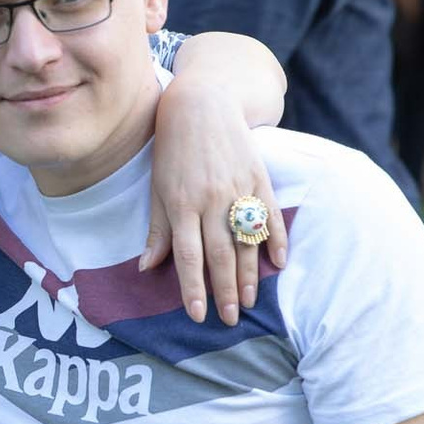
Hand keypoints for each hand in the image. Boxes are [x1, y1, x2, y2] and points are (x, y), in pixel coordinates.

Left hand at [145, 66, 288, 326]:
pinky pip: (269, 215)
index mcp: (181, 204)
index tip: (198, 315)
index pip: (188, 256)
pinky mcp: (258, 178)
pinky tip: (278, 264)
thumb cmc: (173, 150)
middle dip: (224, 291)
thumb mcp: (158, 187)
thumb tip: (145, 267)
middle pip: (219, 255)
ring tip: (248, 301)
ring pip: (245, 241)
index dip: (193, 288)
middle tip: (229, 319)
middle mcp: (210, 200)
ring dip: (248, 274)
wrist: (203, 104)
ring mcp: (237, 189)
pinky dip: (275, 240)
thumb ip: (158, 229)